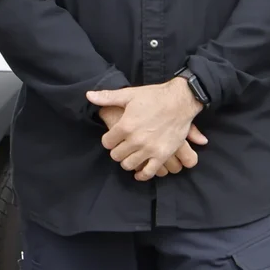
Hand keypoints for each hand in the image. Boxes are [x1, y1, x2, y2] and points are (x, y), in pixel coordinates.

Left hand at [88, 81, 206, 180]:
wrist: (181, 100)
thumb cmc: (154, 96)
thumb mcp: (129, 94)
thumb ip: (108, 97)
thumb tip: (88, 95)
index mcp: (125, 126)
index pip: (106, 142)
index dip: (108, 140)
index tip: (113, 137)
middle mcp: (136, 140)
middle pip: (116, 155)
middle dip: (117, 150)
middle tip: (121, 145)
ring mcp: (149, 149)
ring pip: (128, 165)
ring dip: (127, 161)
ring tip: (130, 154)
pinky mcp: (162, 155)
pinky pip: (148, 172)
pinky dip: (141, 175)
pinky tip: (139, 172)